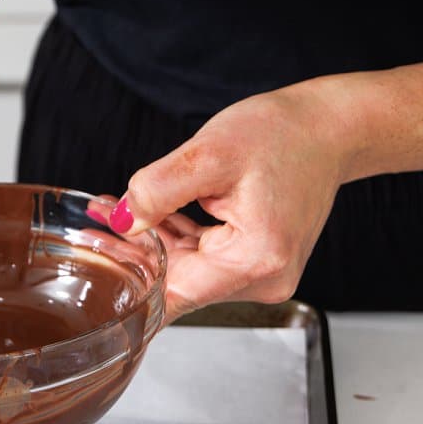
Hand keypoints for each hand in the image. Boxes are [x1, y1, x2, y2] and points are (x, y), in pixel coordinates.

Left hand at [87, 82, 349, 322]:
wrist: (328, 127)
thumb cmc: (283, 134)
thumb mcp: (208, 154)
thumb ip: (158, 191)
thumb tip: (121, 221)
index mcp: (256, 261)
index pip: (174, 295)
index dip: (129, 279)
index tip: (94, 262)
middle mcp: (264, 279)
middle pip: (178, 282)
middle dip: (134, 254)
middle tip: (95, 221)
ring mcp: (263, 273)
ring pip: (187, 269)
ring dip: (151, 243)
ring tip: (110, 210)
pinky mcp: (257, 260)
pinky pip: (203, 256)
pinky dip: (175, 237)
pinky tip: (147, 214)